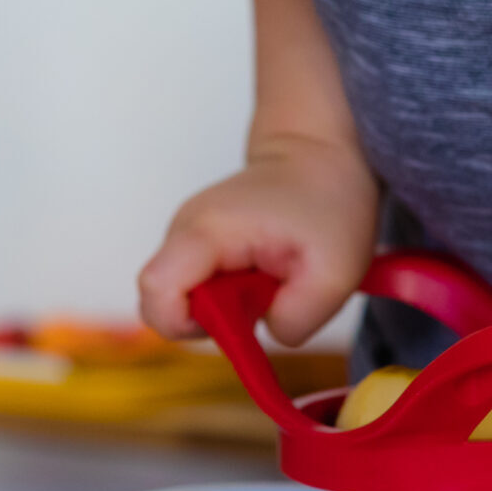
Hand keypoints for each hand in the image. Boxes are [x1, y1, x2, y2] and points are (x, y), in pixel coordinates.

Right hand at [138, 135, 378, 345]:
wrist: (320, 156)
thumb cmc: (327, 203)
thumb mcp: (335, 273)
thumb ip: (297, 320)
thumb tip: (266, 334)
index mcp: (208, 231)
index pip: (156, 292)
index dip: (185, 325)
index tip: (237, 318)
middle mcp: (184, 228)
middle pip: (162, 301)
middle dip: (211, 320)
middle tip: (261, 296)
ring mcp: (186, 232)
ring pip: (179, 297)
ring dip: (222, 307)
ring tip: (266, 279)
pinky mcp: (196, 241)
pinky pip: (194, 286)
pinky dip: (226, 295)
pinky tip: (258, 273)